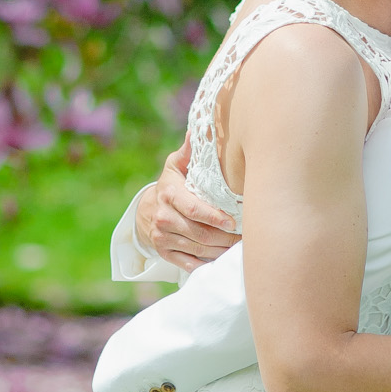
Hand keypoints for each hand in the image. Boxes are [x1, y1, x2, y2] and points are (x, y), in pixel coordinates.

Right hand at [135, 137, 238, 271]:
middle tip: (244, 236)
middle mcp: (163, 217)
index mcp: (169, 194)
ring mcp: (163, 237)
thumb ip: (189, 152)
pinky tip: (223, 259)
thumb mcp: (175, 166)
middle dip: (225, 237)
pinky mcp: (165, 252)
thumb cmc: (170, 185)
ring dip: (221, 251)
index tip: (234, 221)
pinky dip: (208, 263)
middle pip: (200, 233)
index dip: (215, 218)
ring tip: (239, 247)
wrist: (146, 211)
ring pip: (198, 249)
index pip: (194, 210)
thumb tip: (202, 129)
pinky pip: (190, 263)